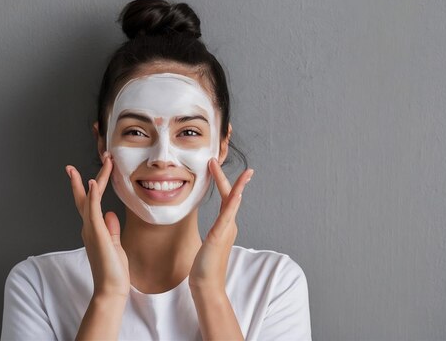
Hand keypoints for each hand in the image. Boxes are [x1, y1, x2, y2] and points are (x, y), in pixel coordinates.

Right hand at [66, 153, 129, 298]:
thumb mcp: (115, 244)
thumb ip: (111, 228)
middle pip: (84, 196)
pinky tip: (92, 183)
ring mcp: (91, 229)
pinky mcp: (96, 232)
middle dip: (84, 177)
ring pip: (90, 198)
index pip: (90, 203)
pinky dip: (91, 196)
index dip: (91, 186)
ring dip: (96, 179)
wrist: (111, 289)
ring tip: (104, 162)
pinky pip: (93, 210)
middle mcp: (88, 226)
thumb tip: (111, 213)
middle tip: (91, 159)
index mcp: (92, 229)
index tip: (94, 171)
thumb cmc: (113, 270)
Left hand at [189, 159, 253, 292]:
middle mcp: (229, 226)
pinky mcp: (219, 237)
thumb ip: (212, 234)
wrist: (206, 285)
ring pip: (233, 203)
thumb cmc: (204, 267)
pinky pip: (227, 217)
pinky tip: (236, 194)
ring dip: (236, 186)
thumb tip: (211, 231)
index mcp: (225, 226)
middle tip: (217, 159)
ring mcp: (226, 231)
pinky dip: (233, 205)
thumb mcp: (208, 244)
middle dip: (227, 177)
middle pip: (231, 196)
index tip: (215, 166)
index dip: (222, 181)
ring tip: (241, 172)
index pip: (226, 198)